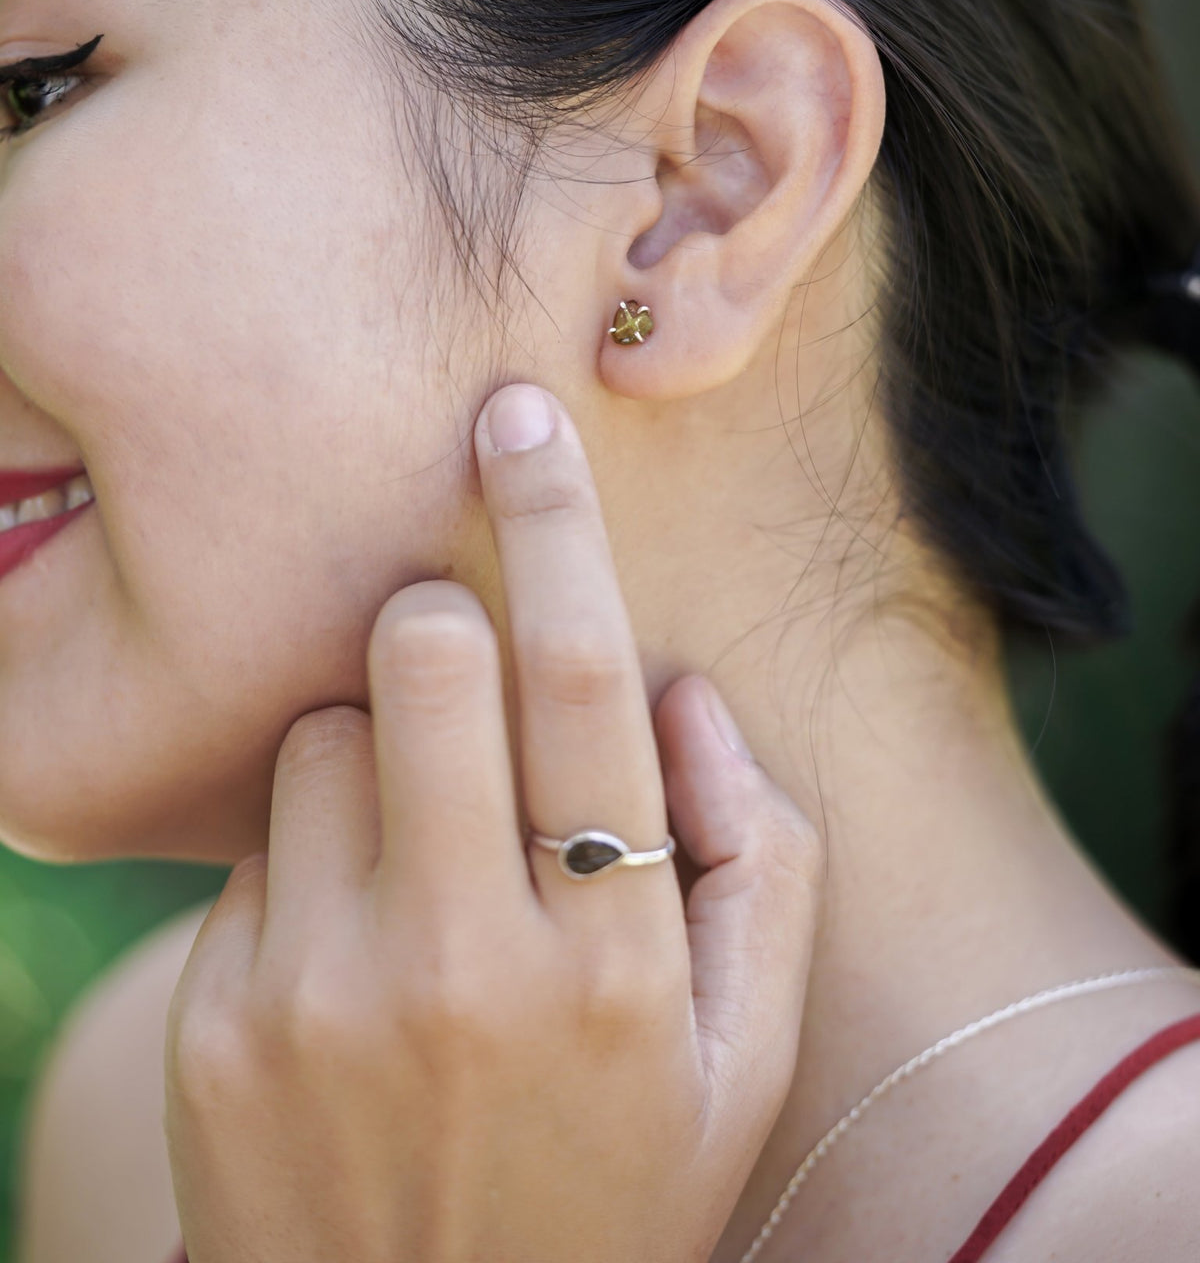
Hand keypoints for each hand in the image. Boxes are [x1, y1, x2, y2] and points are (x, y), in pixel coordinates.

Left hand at [165, 383, 822, 1262]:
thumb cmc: (609, 1193)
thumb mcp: (744, 1060)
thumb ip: (761, 863)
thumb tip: (685, 692)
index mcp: (610, 957)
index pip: (577, 673)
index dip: (550, 518)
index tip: (516, 410)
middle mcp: (456, 960)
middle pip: (419, 652)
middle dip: (437, 617)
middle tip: (462, 669)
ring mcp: (316, 992)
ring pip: (323, 735)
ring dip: (375, 752)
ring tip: (419, 869)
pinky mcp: (213, 1020)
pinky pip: (256, 843)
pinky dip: (311, 855)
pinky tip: (351, 958)